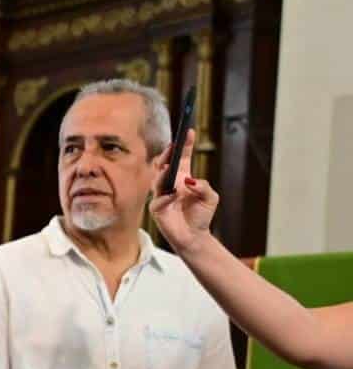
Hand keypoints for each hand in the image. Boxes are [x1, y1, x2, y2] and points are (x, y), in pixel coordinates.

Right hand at [149, 129, 219, 255]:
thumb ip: (204, 187)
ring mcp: (162, 196)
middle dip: (168, 154)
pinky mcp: (158, 210)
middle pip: (165, 163)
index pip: (183, 157)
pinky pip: (157, 201)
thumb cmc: (201, 215)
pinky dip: (165, 197)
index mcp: (184, 177)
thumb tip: (189, 182)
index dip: (185, 144)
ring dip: (163, 173)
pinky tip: (173, 194)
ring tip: (169, 167)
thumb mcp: (211, 198)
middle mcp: (171, 184)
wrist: (195, 237)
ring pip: (157, 180)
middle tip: (174, 146)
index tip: (189, 131)